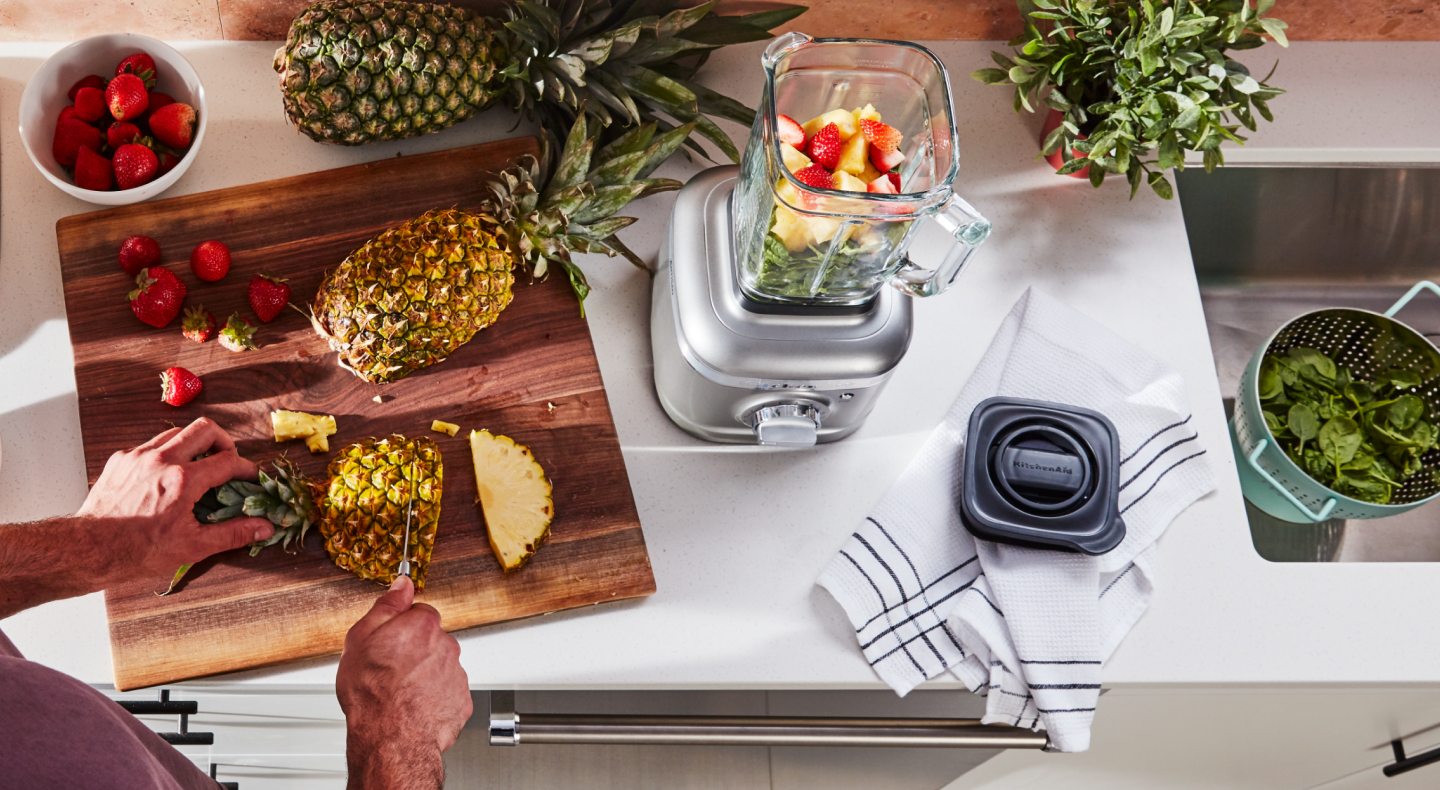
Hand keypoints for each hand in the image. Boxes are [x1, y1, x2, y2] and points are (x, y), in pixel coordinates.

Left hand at [0, 418, 275, 618]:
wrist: (88, 550)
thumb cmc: (136, 551)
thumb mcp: (193, 546)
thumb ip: (233, 533)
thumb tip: (264, 527)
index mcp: (183, 480)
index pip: (228, 461)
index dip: (247, 469)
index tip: (251, 478)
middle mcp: (162, 460)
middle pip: (205, 429)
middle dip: (223, 442)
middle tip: (227, 460)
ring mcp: (138, 456)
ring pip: (176, 432)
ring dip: (194, 445)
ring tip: (198, 466)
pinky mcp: (120, 460)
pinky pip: (150, 445)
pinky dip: (166, 455)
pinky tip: (166, 476)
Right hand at [337, 576, 471, 789]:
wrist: (390, 737)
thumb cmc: (373, 693)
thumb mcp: (361, 638)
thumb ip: (387, 606)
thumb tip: (402, 584)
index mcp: (423, 625)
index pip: (419, 613)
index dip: (400, 628)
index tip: (389, 641)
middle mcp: (447, 646)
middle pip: (431, 640)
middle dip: (414, 652)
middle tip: (390, 670)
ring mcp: (456, 675)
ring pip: (440, 667)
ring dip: (424, 676)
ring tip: (400, 693)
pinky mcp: (462, 701)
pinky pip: (447, 693)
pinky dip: (434, 698)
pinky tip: (413, 707)